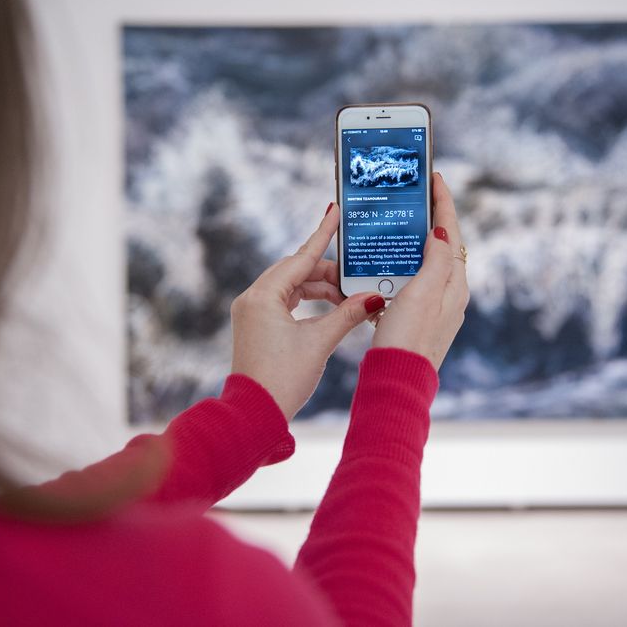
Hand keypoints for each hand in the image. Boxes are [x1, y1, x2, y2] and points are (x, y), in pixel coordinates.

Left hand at [230, 204, 385, 420]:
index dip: (323, 235)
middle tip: (355, 277)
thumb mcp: (320, 343)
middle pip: (295, 270)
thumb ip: (348, 315)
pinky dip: (307, 301)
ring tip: (347, 297)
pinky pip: (283, 301)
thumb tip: (375, 299)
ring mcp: (251, 312)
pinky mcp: (255, 325)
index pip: (300, 257)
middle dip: (326, 272)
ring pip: (290, 286)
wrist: (254, 414)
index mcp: (263, 296)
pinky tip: (328, 309)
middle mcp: (252, 298)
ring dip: (318, 289)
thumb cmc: (283, 379)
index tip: (335, 212)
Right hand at [371, 172, 468, 369]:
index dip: (444, 202)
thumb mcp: (423, 292)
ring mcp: (435, 306)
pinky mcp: (418, 317)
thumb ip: (435, 260)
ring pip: (427, 262)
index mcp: (454, 283)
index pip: (452, 232)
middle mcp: (449, 293)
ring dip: (416, 240)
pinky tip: (390, 262)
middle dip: (431, 218)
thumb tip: (441, 232)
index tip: (436, 177)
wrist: (398, 379)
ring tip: (402, 221)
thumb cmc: (409, 338)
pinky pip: (415, 280)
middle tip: (418, 194)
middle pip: (443, 245)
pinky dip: (405, 264)